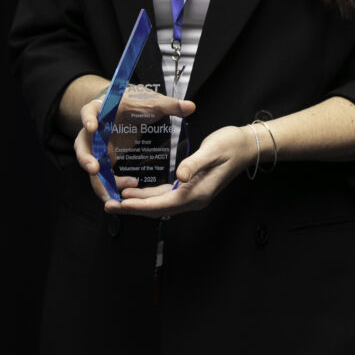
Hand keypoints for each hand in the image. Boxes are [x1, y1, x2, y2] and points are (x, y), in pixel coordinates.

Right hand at [74, 87, 195, 204]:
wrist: (128, 110)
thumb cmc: (136, 103)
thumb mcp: (152, 102)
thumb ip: (169, 105)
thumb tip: (190, 106)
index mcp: (101, 110)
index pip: (89, 112)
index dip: (89, 120)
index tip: (93, 127)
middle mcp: (93, 131)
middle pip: (82, 145)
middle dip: (86, 158)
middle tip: (94, 169)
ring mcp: (96, 148)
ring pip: (91, 166)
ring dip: (99, 181)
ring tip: (110, 195)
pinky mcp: (104, 160)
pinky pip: (103, 176)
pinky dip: (110, 186)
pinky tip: (122, 196)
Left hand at [112, 124, 257, 215]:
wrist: (246, 146)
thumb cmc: (231, 145)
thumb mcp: (212, 150)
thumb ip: (194, 163)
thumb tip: (179, 176)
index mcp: (197, 193)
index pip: (162, 204)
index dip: (139, 206)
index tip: (119, 204)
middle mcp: (193, 199)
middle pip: (158, 209)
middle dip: (132, 208)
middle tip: (108, 205)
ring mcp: (192, 195)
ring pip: (160, 204)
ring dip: (139, 204)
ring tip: (116, 201)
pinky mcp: (191, 188)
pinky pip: (166, 197)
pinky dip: (149, 196)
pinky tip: (136, 193)